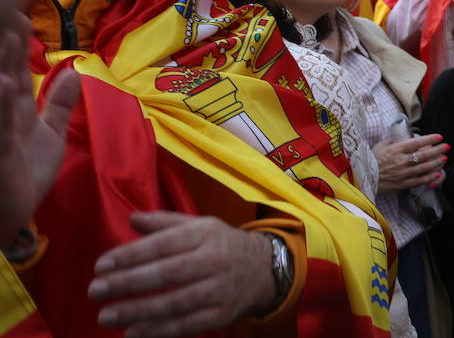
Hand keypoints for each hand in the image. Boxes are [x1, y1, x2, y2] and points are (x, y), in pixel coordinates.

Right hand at [0, 9, 80, 243]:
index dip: (15, 38)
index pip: (13, 64)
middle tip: (11, 10)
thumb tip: (74, 71)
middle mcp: (1, 112)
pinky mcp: (0, 153)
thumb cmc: (22, 177)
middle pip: (1, 70)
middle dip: (5, 45)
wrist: (9, 221)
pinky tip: (4, 85)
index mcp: (14, 106)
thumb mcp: (48, 136)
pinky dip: (1, 105)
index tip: (21, 7)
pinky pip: (0, 129)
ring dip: (1, 65)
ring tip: (8, 35)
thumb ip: (59, 104)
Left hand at [88, 212, 278, 336]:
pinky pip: (186, 325)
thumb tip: (131, 219)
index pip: (163, 244)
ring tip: (106, 316)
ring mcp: (219, 290)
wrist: (266, 268)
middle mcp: (213, 260)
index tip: (101, 266)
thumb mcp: (200, 225)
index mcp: (205, 234)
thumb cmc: (222, 245)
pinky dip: (158, 331)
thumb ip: (164, 223)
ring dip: (137, 311)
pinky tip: (133, 333)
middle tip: (95, 291)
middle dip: (127, 283)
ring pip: (174, 303)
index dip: (130, 255)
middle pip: (166, 274)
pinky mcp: (222, 315)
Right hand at [373, 133, 446, 191]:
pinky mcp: (402, 184)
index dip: (429, 139)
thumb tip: (400, 135)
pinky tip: (437, 173)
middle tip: (446, 147)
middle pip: (423, 155)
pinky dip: (429, 177)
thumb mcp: (379, 146)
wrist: (361, 179)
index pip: (417, 142)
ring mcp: (402, 173)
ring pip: (423, 168)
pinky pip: (418, 180)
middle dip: (437, 150)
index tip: (439, 137)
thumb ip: (391, 140)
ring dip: (436, 163)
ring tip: (444, 158)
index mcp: (396, 149)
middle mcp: (401, 161)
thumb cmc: (369, 160)